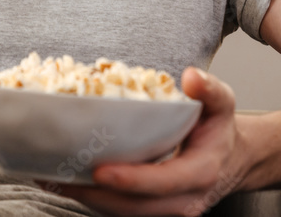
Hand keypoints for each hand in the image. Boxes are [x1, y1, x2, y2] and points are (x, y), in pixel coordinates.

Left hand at [39, 68, 250, 215]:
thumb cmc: (217, 131)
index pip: (162, 182)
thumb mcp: (220, 105)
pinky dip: (90, 198)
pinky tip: (62, 181)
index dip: (130, 179)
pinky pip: (117, 211)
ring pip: (120, 213)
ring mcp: (165, 211)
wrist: (230, 161)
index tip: (98, 170)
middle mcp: (182, 201)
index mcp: (199, 174)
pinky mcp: (150, 212)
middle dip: (94, 194)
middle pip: (133, 206)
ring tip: (50, 177)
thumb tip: (191, 76)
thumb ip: (209, 90)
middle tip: (58, 174)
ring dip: (85, 198)